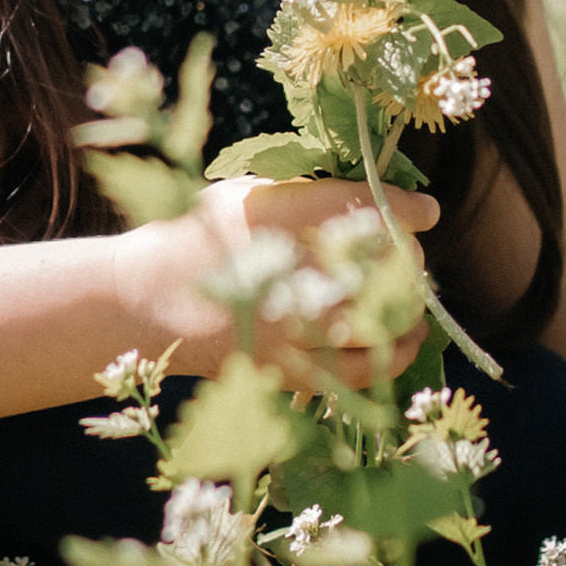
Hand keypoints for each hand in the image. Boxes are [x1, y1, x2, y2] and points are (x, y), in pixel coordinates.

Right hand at [121, 175, 439, 391]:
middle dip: (408, 261)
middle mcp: (289, 271)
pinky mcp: (285, 368)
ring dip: (406, 311)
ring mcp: (289, 326)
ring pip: (377, 322)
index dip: (407, 210)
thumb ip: (301, 195)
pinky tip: (402, 342)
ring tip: (416, 304)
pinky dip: (388, 356)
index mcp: (279, 217)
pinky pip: (355, 371)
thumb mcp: (243, 195)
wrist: (140, 299)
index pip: (366, 209)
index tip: (426, 211)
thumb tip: (364, 199)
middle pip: (381, 267)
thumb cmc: (193, 236)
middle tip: (414, 255)